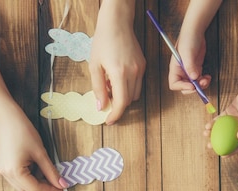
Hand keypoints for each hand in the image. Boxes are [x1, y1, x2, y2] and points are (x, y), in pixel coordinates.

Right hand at [0, 100, 64, 190]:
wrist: (6, 117)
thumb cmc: (24, 132)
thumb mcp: (41, 153)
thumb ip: (51, 171)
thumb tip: (62, 184)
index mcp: (14, 172)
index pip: (35, 188)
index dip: (50, 189)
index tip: (62, 189)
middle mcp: (5, 174)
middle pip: (27, 189)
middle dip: (41, 185)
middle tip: (54, 178)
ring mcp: (1, 170)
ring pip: (20, 184)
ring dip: (33, 180)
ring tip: (40, 165)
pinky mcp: (0, 165)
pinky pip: (15, 177)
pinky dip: (25, 175)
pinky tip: (31, 162)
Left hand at [90, 5, 145, 124]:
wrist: (117, 23)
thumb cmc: (102, 42)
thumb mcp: (94, 65)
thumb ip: (98, 88)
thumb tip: (101, 106)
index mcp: (119, 73)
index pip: (121, 102)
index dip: (116, 114)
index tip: (109, 121)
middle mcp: (133, 73)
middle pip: (129, 100)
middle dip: (118, 104)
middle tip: (105, 98)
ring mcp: (140, 69)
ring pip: (135, 94)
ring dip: (124, 96)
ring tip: (110, 84)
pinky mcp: (143, 65)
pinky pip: (138, 84)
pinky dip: (128, 87)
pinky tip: (117, 77)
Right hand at [168, 33, 210, 92]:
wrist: (195, 32)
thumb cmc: (188, 39)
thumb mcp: (188, 53)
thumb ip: (190, 66)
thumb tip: (194, 78)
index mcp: (175, 69)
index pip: (174, 84)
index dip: (182, 87)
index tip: (192, 85)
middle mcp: (181, 72)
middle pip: (184, 87)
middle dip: (193, 88)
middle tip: (201, 84)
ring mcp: (189, 71)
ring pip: (194, 84)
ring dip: (201, 85)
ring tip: (206, 79)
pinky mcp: (196, 69)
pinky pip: (199, 80)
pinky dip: (204, 81)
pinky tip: (208, 77)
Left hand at [204, 81, 237, 154]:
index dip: (231, 152)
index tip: (222, 155)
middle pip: (228, 138)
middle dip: (218, 143)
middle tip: (209, 146)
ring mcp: (235, 119)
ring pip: (222, 128)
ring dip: (213, 132)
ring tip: (205, 134)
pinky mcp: (230, 111)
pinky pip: (221, 118)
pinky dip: (214, 122)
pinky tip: (208, 125)